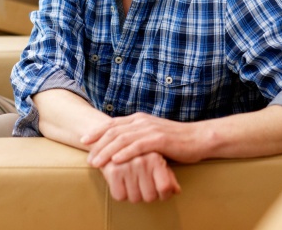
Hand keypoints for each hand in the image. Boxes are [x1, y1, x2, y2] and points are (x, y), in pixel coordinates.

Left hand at [81, 112, 207, 167]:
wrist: (198, 138)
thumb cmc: (174, 140)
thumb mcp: (152, 134)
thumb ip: (137, 136)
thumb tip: (120, 146)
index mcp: (139, 119)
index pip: (113, 124)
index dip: (97, 131)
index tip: (84, 140)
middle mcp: (142, 121)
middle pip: (114, 131)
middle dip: (98, 144)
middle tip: (88, 157)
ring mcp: (151, 129)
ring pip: (123, 139)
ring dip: (107, 151)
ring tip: (96, 162)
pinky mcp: (160, 139)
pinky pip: (138, 146)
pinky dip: (125, 153)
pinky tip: (116, 161)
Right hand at [99, 152, 180, 202]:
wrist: (115, 142)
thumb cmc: (140, 154)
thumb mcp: (158, 162)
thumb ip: (169, 176)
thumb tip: (177, 191)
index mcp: (155, 158)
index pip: (164, 188)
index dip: (164, 194)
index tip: (161, 192)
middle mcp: (142, 161)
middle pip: (150, 196)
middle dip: (147, 194)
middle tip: (144, 185)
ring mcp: (127, 165)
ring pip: (135, 198)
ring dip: (133, 194)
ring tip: (132, 182)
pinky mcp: (112, 170)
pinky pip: (120, 196)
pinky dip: (120, 193)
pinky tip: (121, 182)